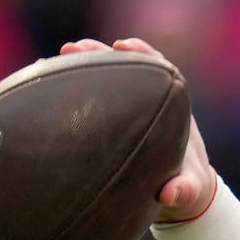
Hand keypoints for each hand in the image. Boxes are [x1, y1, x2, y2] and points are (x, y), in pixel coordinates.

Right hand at [58, 37, 215, 222]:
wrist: (180, 194)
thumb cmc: (187, 189)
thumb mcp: (189, 191)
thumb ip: (184, 191)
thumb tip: (168, 194)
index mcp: (173, 110)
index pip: (158, 70)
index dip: (142, 54)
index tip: (124, 44)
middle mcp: (150, 103)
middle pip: (125, 68)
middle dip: (100, 55)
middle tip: (72, 47)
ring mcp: (131, 110)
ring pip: (107, 79)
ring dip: (85, 65)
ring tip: (59, 55)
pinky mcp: (116, 121)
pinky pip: (95, 99)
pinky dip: (76, 86)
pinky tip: (50, 76)